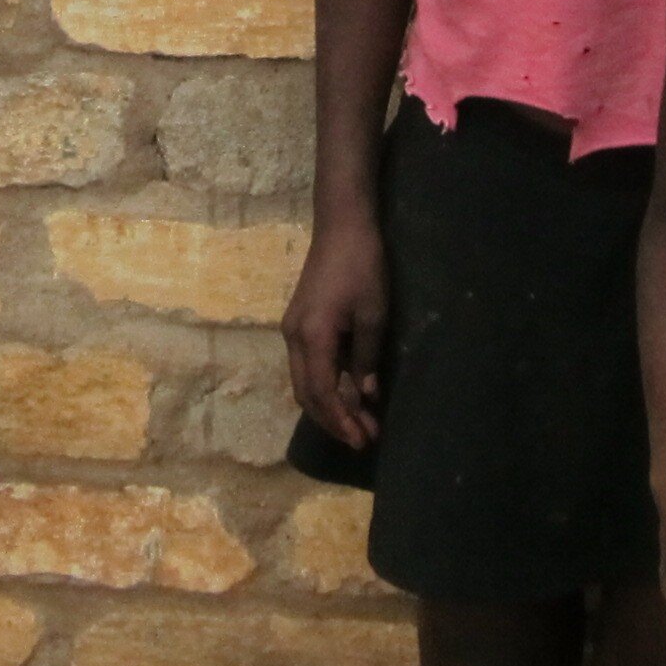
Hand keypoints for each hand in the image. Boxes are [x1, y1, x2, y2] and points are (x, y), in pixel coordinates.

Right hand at [280, 218, 388, 448]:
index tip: (364, 440)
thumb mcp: (372, 315)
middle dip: (334, 421)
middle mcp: (294, 338)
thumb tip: (365, 395)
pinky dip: (326, 386)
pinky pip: (308, 366)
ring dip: (329, 405)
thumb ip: (366, 358)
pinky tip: (347, 394)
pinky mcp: (299, 323)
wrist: (341, 225)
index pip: (323, 393)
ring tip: (359, 422)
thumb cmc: (361, 266)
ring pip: (305, 382)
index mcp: (312, 337)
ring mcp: (293, 330)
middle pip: (307, 394)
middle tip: (364, 439)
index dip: (342, 421)